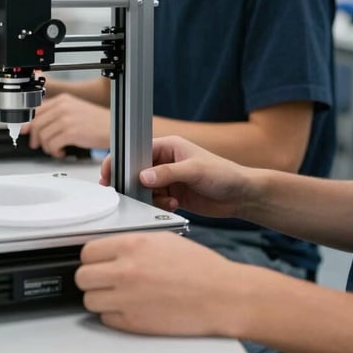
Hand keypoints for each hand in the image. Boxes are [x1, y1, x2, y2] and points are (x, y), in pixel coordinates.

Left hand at [21, 94, 109, 157]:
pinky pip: (52, 144)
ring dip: (47, 147)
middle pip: (36, 123)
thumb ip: (55, 114)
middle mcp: (62, 107)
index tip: (24, 130)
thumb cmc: (96, 121)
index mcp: (62, 100)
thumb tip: (36, 124)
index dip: (28, 123)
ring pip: (43, 135)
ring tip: (55, 149)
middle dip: (35, 137)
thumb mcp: (73, 110)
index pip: (36, 110)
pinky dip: (54, 151)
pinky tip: (61, 152)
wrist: (112, 127)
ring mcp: (66, 119)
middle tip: (39, 145)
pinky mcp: (71, 132)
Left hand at [76, 231, 241, 335]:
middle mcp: (125, 271)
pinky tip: (129, 306)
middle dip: (91, 277)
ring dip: (100, 297)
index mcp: (131, 246)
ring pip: (89, 300)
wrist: (221, 295)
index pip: (87, 251)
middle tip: (102, 277)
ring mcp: (128, 299)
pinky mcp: (134, 323)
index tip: (96, 260)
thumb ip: (130, 242)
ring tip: (116, 293)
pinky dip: (113, 314)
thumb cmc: (199, 267)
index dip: (91, 256)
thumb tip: (109, 248)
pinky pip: (106, 319)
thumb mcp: (161, 239)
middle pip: (82, 276)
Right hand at [99, 135, 248, 217]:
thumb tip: (143, 177)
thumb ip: (167, 173)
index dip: (122, 161)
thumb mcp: (194, 170)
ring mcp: (169, 180)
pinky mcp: (173, 196)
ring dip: (150, 198)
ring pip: (145, 189)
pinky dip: (159, 206)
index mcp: (168, 146)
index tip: (110, 173)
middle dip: (134, 184)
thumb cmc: (225, 174)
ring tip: (166, 201)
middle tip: (130, 193)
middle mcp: (165, 162)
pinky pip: (155, 202)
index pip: (137, 150)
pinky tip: (173, 206)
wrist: (242, 196)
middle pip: (137, 171)